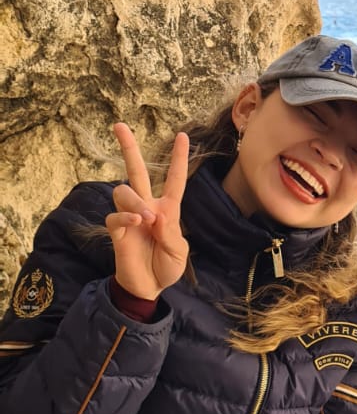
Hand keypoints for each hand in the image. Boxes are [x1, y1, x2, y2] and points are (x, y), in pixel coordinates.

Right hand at [106, 124, 189, 300]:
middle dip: (128, 148)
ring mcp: (130, 217)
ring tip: (146, 220)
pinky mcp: (117, 230)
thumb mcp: (178, 252)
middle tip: (119, 125)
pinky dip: (126, 217)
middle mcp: (147, 207)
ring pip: (124, 191)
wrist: (148, 287)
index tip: (183, 136)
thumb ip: (171, 233)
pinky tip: (136, 224)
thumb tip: (156, 214)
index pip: (174, 179)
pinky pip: (115, 214)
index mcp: (168, 209)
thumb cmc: (165, 267)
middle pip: (136, 171)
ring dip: (135, 202)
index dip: (179, 158)